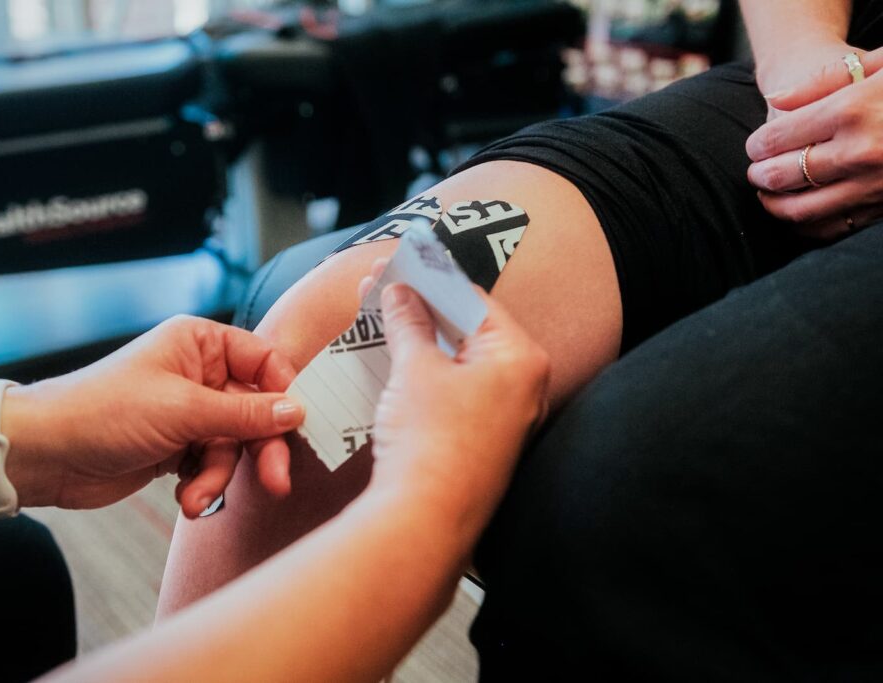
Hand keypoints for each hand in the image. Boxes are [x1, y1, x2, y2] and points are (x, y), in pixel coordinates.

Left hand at [4, 315, 303, 514]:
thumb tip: (295, 411)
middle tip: (275, 482)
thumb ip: (244, 412)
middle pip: (256, 410)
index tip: (293, 427)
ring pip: (234, 445)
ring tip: (196, 497)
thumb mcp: (183, 410)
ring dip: (219, 475)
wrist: (45, 455)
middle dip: (260, 449)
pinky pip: (212, 465)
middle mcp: (198, 374)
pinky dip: (204, 484)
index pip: (264, 361)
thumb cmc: (102, 412)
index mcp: (199, 345)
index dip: (282, 394)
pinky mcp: (176, 446)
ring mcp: (188, 412)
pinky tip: (187, 498)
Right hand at [369, 275, 549, 527]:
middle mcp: (526, 384)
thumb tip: (399, 293)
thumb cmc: (430, 441)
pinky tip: (399, 355)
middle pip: (469, 328)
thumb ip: (408, 322)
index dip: (428, 277)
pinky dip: (431, 369)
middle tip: (383, 284)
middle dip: (422, 305)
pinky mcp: (487, 438)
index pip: (472, 299)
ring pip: (462, 359)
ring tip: (383, 313)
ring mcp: (509, 414)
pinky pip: (460, 388)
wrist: (425, 518)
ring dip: (423, 336)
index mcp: (520, 357)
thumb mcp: (415, 369)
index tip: (398, 263)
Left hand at [747, 47, 882, 237]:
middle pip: (784, 176)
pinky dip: (807, 224)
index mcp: (853, 110)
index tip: (754, 146)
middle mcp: (862, 151)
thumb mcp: (879, 64)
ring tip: (767, 194)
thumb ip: (823, 81)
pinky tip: (799, 211)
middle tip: (754, 172)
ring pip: (802, 209)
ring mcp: (875, 184)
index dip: (757, 145)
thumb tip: (774, 100)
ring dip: (775, 205)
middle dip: (760, 175)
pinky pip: (833, 227)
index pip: (778, 138)